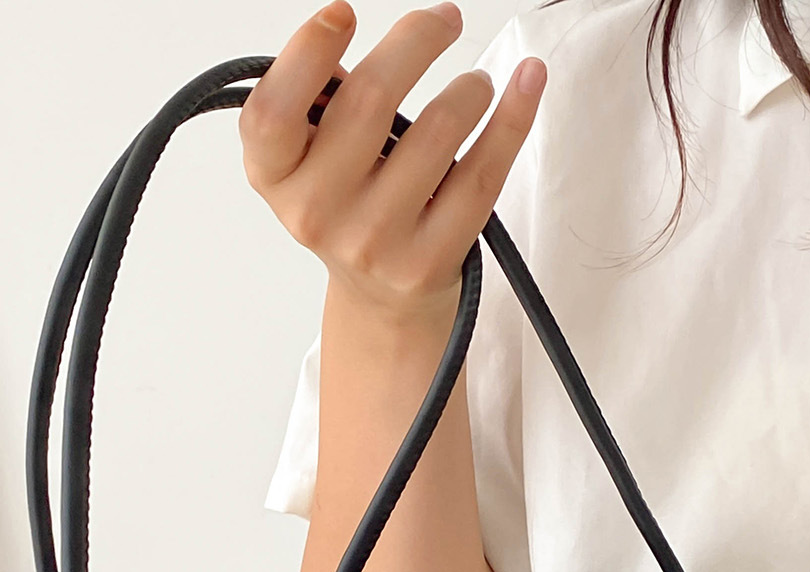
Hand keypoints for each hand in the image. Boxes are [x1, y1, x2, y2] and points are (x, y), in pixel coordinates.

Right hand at [239, 1, 546, 323]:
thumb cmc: (351, 205)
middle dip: (416, 42)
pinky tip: (528, 81)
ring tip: (476, 85)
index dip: (306, 54)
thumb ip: (321, 102)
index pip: (272, 113)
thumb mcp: (309, 158)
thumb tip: (360, 38)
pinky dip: (513, 118)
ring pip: (436, 131)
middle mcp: (317, 213)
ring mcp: (375, 242)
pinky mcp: (429, 260)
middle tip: (445, 21)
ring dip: (469, 89)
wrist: (381, 297)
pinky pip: (482, 174)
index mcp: (276, 177)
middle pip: (369, 101)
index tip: (343, 14)